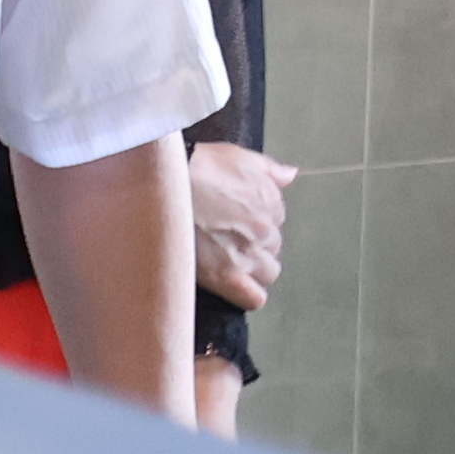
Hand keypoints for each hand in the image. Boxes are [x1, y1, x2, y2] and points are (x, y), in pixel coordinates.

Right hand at [189, 140, 296, 304]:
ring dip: (252, 267)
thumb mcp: (237, 155)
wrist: (164, 186)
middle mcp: (264, 228)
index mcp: (270, 199)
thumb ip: (269, 169)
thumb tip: (290, 175)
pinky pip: (253, 297)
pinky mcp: (226, 276)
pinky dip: (247, 294)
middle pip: (272, 246)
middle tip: (227, 240)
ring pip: (267, 272)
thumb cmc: (196, 166)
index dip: (256, 221)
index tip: (236, 220)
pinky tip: (233, 285)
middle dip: (255, 244)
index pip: (276, 220)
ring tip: (225, 260)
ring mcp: (247, 253)